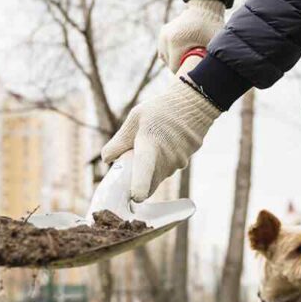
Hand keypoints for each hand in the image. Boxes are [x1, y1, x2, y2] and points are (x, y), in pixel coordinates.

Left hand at [101, 79, 219, 201]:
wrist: (193, 104)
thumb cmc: (161, 109)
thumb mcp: (135, 118)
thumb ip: (120, 140)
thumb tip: (107, 159)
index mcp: (150, 143)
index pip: (144, 167)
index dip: (140, 185)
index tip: (135, 198)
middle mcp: (166, 157)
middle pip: (148, 182)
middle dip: (137, 180)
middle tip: (132, 162)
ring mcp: (178, 162)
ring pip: (158, 176)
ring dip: (151, 170)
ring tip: (152, 145)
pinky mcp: (185, 163)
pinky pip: (168, 170)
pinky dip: (162, 164)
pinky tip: (165, 145)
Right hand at [158, 0, 225, 72]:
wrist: (205, 8)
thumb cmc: (212, 27)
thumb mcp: (213, 44)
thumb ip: (211, 61)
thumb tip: (211, 78)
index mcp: (175, 42)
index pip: (174, 68)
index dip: (185, 72)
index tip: (195, 70)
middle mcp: (166, 38)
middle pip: (169, 64)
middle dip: (180, 66)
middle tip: (194, 63)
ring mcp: (163, 35)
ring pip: (165, 58)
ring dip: (175, 60)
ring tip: (188, 58)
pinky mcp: (163, 32)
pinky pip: (164, 50)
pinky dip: (171, 54)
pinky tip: (182, 52)